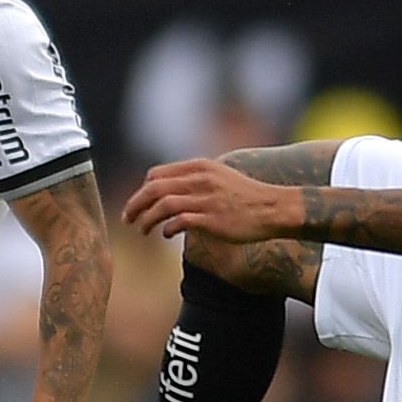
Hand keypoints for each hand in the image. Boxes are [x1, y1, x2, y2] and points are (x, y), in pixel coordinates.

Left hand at [123, 158, 298, 242]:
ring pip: (162, 206)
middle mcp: (199, 180)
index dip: (142, 191)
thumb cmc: (246, 196)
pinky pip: (178, 222)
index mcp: (199, 167)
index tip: (138, 204)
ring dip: (146, 219)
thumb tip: (169, 191)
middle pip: (153, 189)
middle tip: (127, 219)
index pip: (156, 174)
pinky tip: (165, 234)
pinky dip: (166, 228)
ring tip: (142, 230)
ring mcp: (205, 199)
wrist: (273, 208)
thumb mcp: (219, 176)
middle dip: (135, 204)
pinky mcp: (211, 219)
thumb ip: (194, 179)